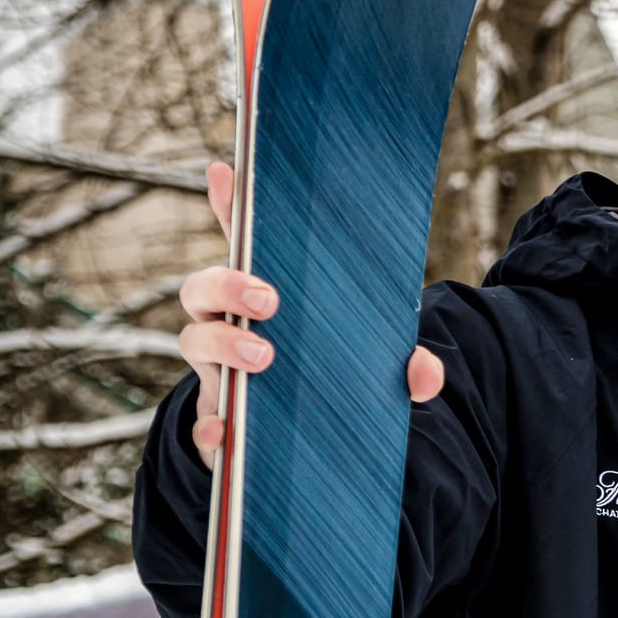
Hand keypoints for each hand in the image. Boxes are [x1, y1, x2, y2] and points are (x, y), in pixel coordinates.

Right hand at [178, 160, 445, 466]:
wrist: (303, 447)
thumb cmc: (330, 382)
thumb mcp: (371, 369)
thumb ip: (402, 367)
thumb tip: (425, 373)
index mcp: (263, 300)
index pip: (242, 246)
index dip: (230, 206)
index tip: (226, 169)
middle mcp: (227, 325)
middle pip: (201, 288)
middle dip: (226, 283)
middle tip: (269, 298)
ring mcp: (216, 370)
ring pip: (193, 340)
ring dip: (222, 343)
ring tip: (263, 356)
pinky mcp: (215, 420)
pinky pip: (199, 420)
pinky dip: (207, 428)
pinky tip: (223, 434)